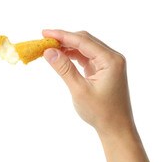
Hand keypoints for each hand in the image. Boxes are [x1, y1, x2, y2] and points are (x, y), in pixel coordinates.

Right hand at [43, 29, 153, 161]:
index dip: (62, 35)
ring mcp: (108, 63)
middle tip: (44, 40)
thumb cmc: (101, 112)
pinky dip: (73, 55)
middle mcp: (112, 57)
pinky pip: (86, 56)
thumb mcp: (79, 90)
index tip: (44, 33)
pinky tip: (61, 56)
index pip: (83, 41)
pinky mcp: (103, 68)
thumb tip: (48, 51)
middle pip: (85, 40)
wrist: (116, 128)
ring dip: (67, 47)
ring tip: (49, 48)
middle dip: (64, 39)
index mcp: (110, 60)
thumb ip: (64, 68)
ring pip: (85, 47)